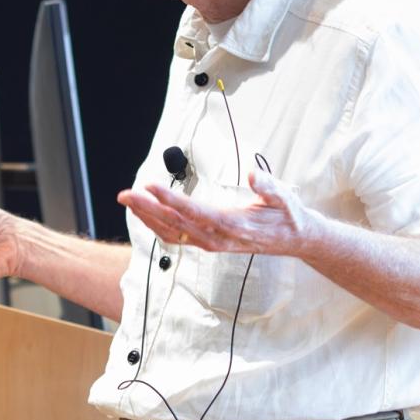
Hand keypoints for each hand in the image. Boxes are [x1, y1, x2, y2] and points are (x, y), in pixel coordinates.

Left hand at [116, 170, 312, 254]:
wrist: (294, 240)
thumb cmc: (287, 216)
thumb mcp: (284, 198)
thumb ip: (268, 188)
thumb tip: (252, 176)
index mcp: (233, 226)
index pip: (194, 213)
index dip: (170, 200)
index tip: (150, 187)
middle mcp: (217, 238)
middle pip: (175, 224)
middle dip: (147, 208)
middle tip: (125, 193)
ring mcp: (211, 243)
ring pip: (172, 233)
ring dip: (147, 217)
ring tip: (128, 201)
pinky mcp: (208, 243)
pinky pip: (177, 237)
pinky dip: (157, 226)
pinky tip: (145, 215)